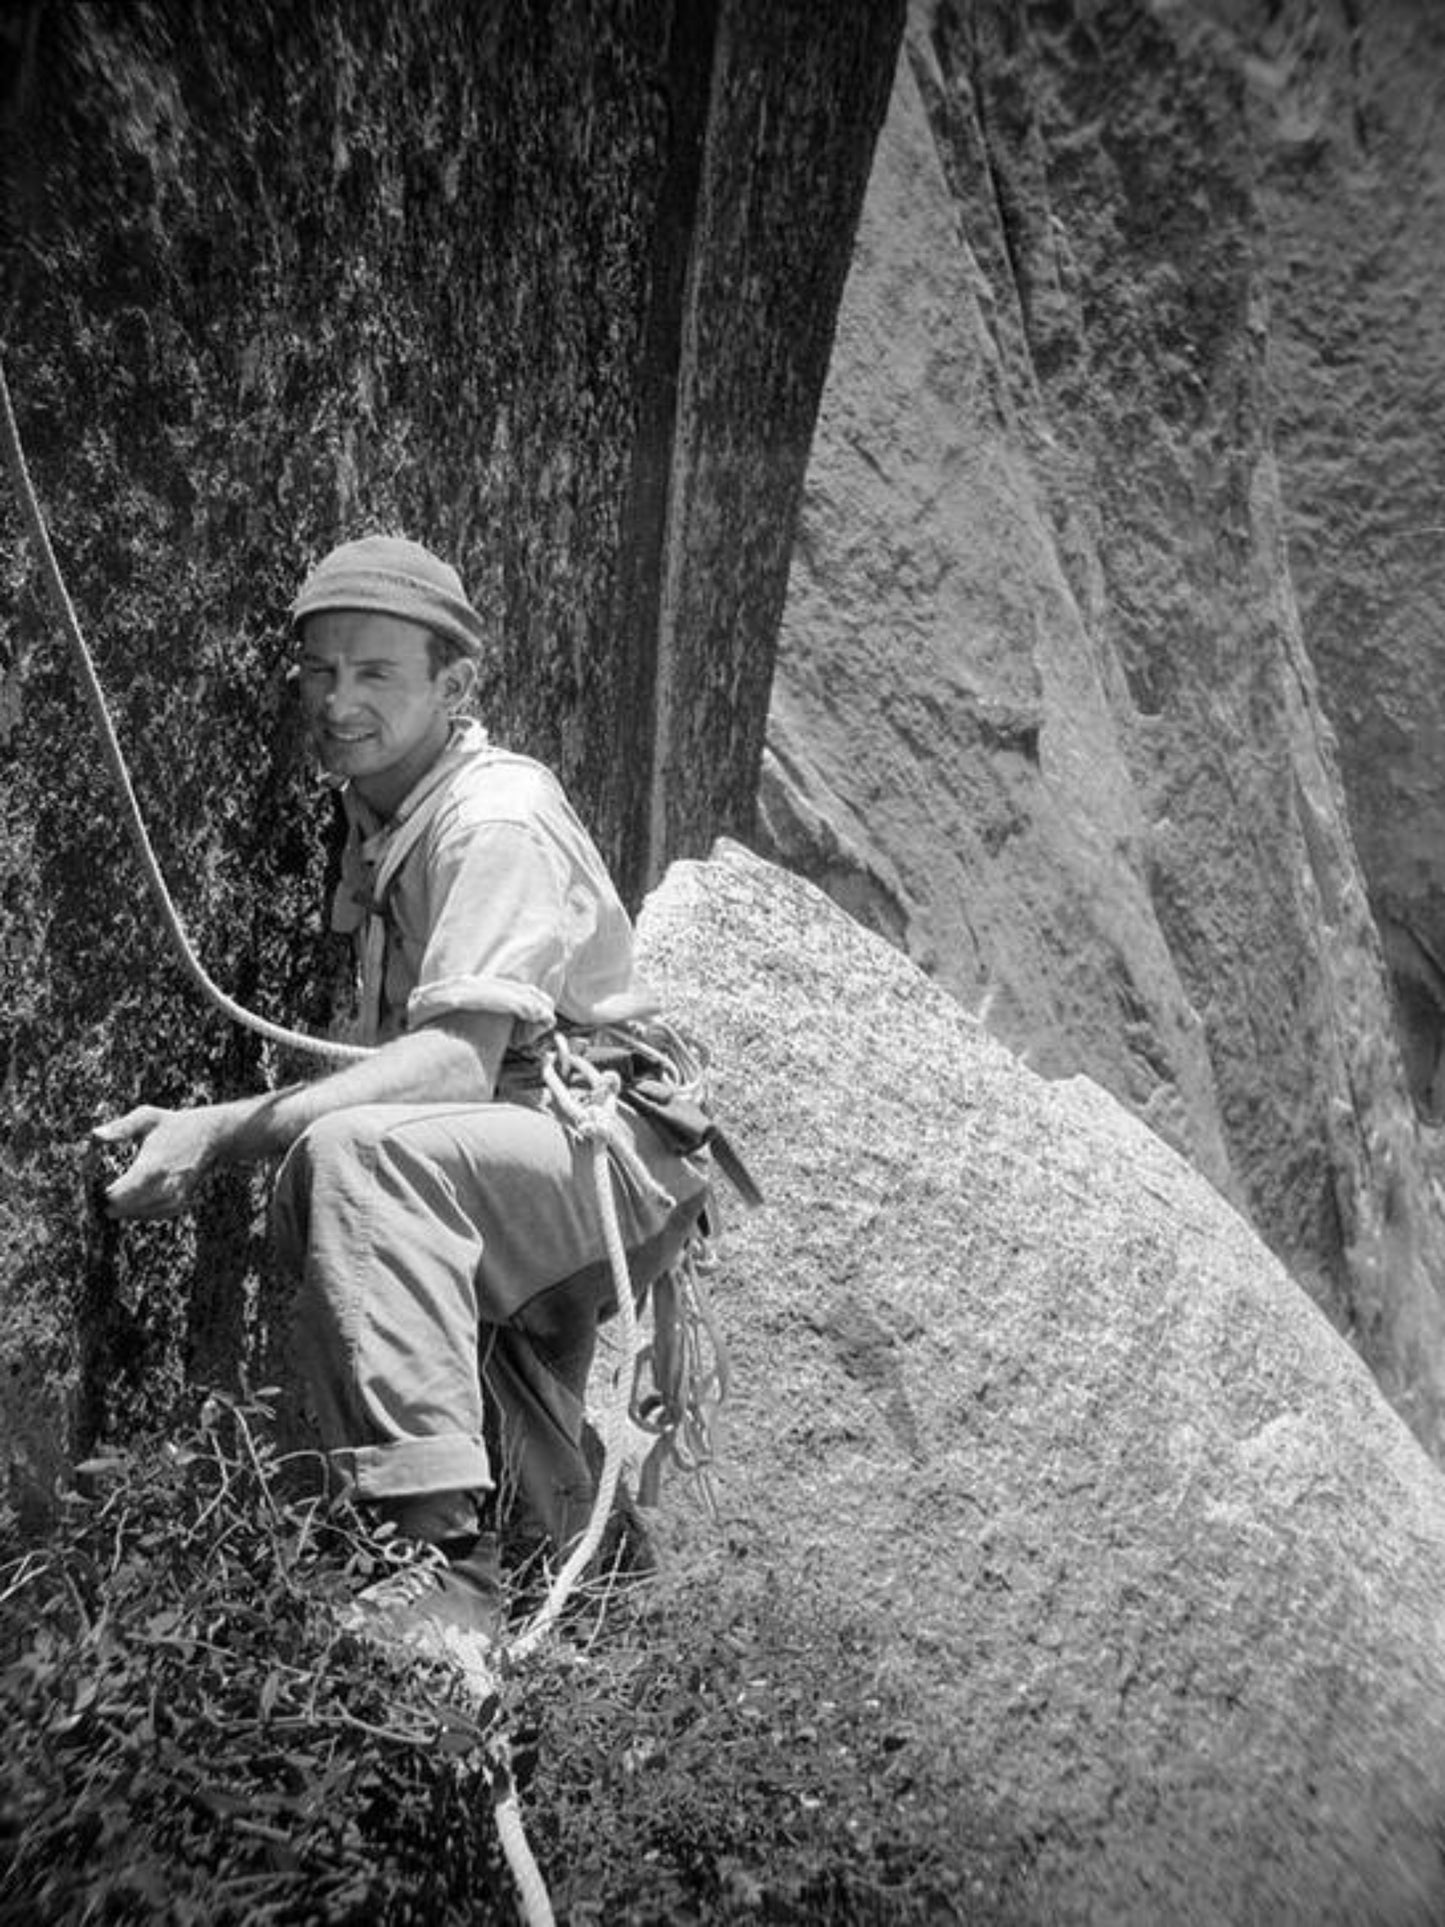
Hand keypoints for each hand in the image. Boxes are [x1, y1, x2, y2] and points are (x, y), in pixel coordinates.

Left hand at [92, 1105, 229, 1220]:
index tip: (95, 1184)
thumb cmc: (175, 1125)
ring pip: (136, 1215)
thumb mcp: (147, 1117)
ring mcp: (173, 1198)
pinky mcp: (178, 1204)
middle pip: (123, 1209)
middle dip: (108, 1202)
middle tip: (101, 1190)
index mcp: (152, 1167)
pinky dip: (137, 1211)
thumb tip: (95, 1135)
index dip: (101, 1194)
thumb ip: (120, 1127)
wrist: (210, 1136)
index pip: (118, 1195)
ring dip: (122, 1207)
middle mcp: (164, 1187)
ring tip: (115, 1193)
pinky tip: (132, 1199)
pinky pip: (149, 1216)